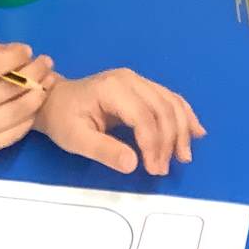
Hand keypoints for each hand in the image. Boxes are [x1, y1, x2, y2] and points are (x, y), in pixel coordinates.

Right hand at [0, 43, 54, 162]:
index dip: (13, 56)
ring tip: (47, 80)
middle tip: (46, 61)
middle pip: (11, 88)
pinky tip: (34, 103)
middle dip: (35, 71)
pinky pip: (16, 132)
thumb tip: (10, 50)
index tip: (26, 49)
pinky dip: (30, 116)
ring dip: (39, 93)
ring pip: (20, 111)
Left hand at [37, 69, 205, 176]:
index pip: (144, 117)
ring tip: (184, 157)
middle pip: (162, 109)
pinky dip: (184, 115)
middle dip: (169, 141)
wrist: (52, 100)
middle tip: (164, 169)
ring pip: (171, 103)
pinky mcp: (142, 87)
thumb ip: (104, 151)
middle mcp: (130, 80)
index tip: (152, 169)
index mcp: (112, 89)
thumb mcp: (75, 139)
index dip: (153, 144)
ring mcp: (138, 81)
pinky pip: (169, 99)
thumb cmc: (62, 120)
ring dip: (182, 130)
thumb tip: (133, 164)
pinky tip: (196, 131)